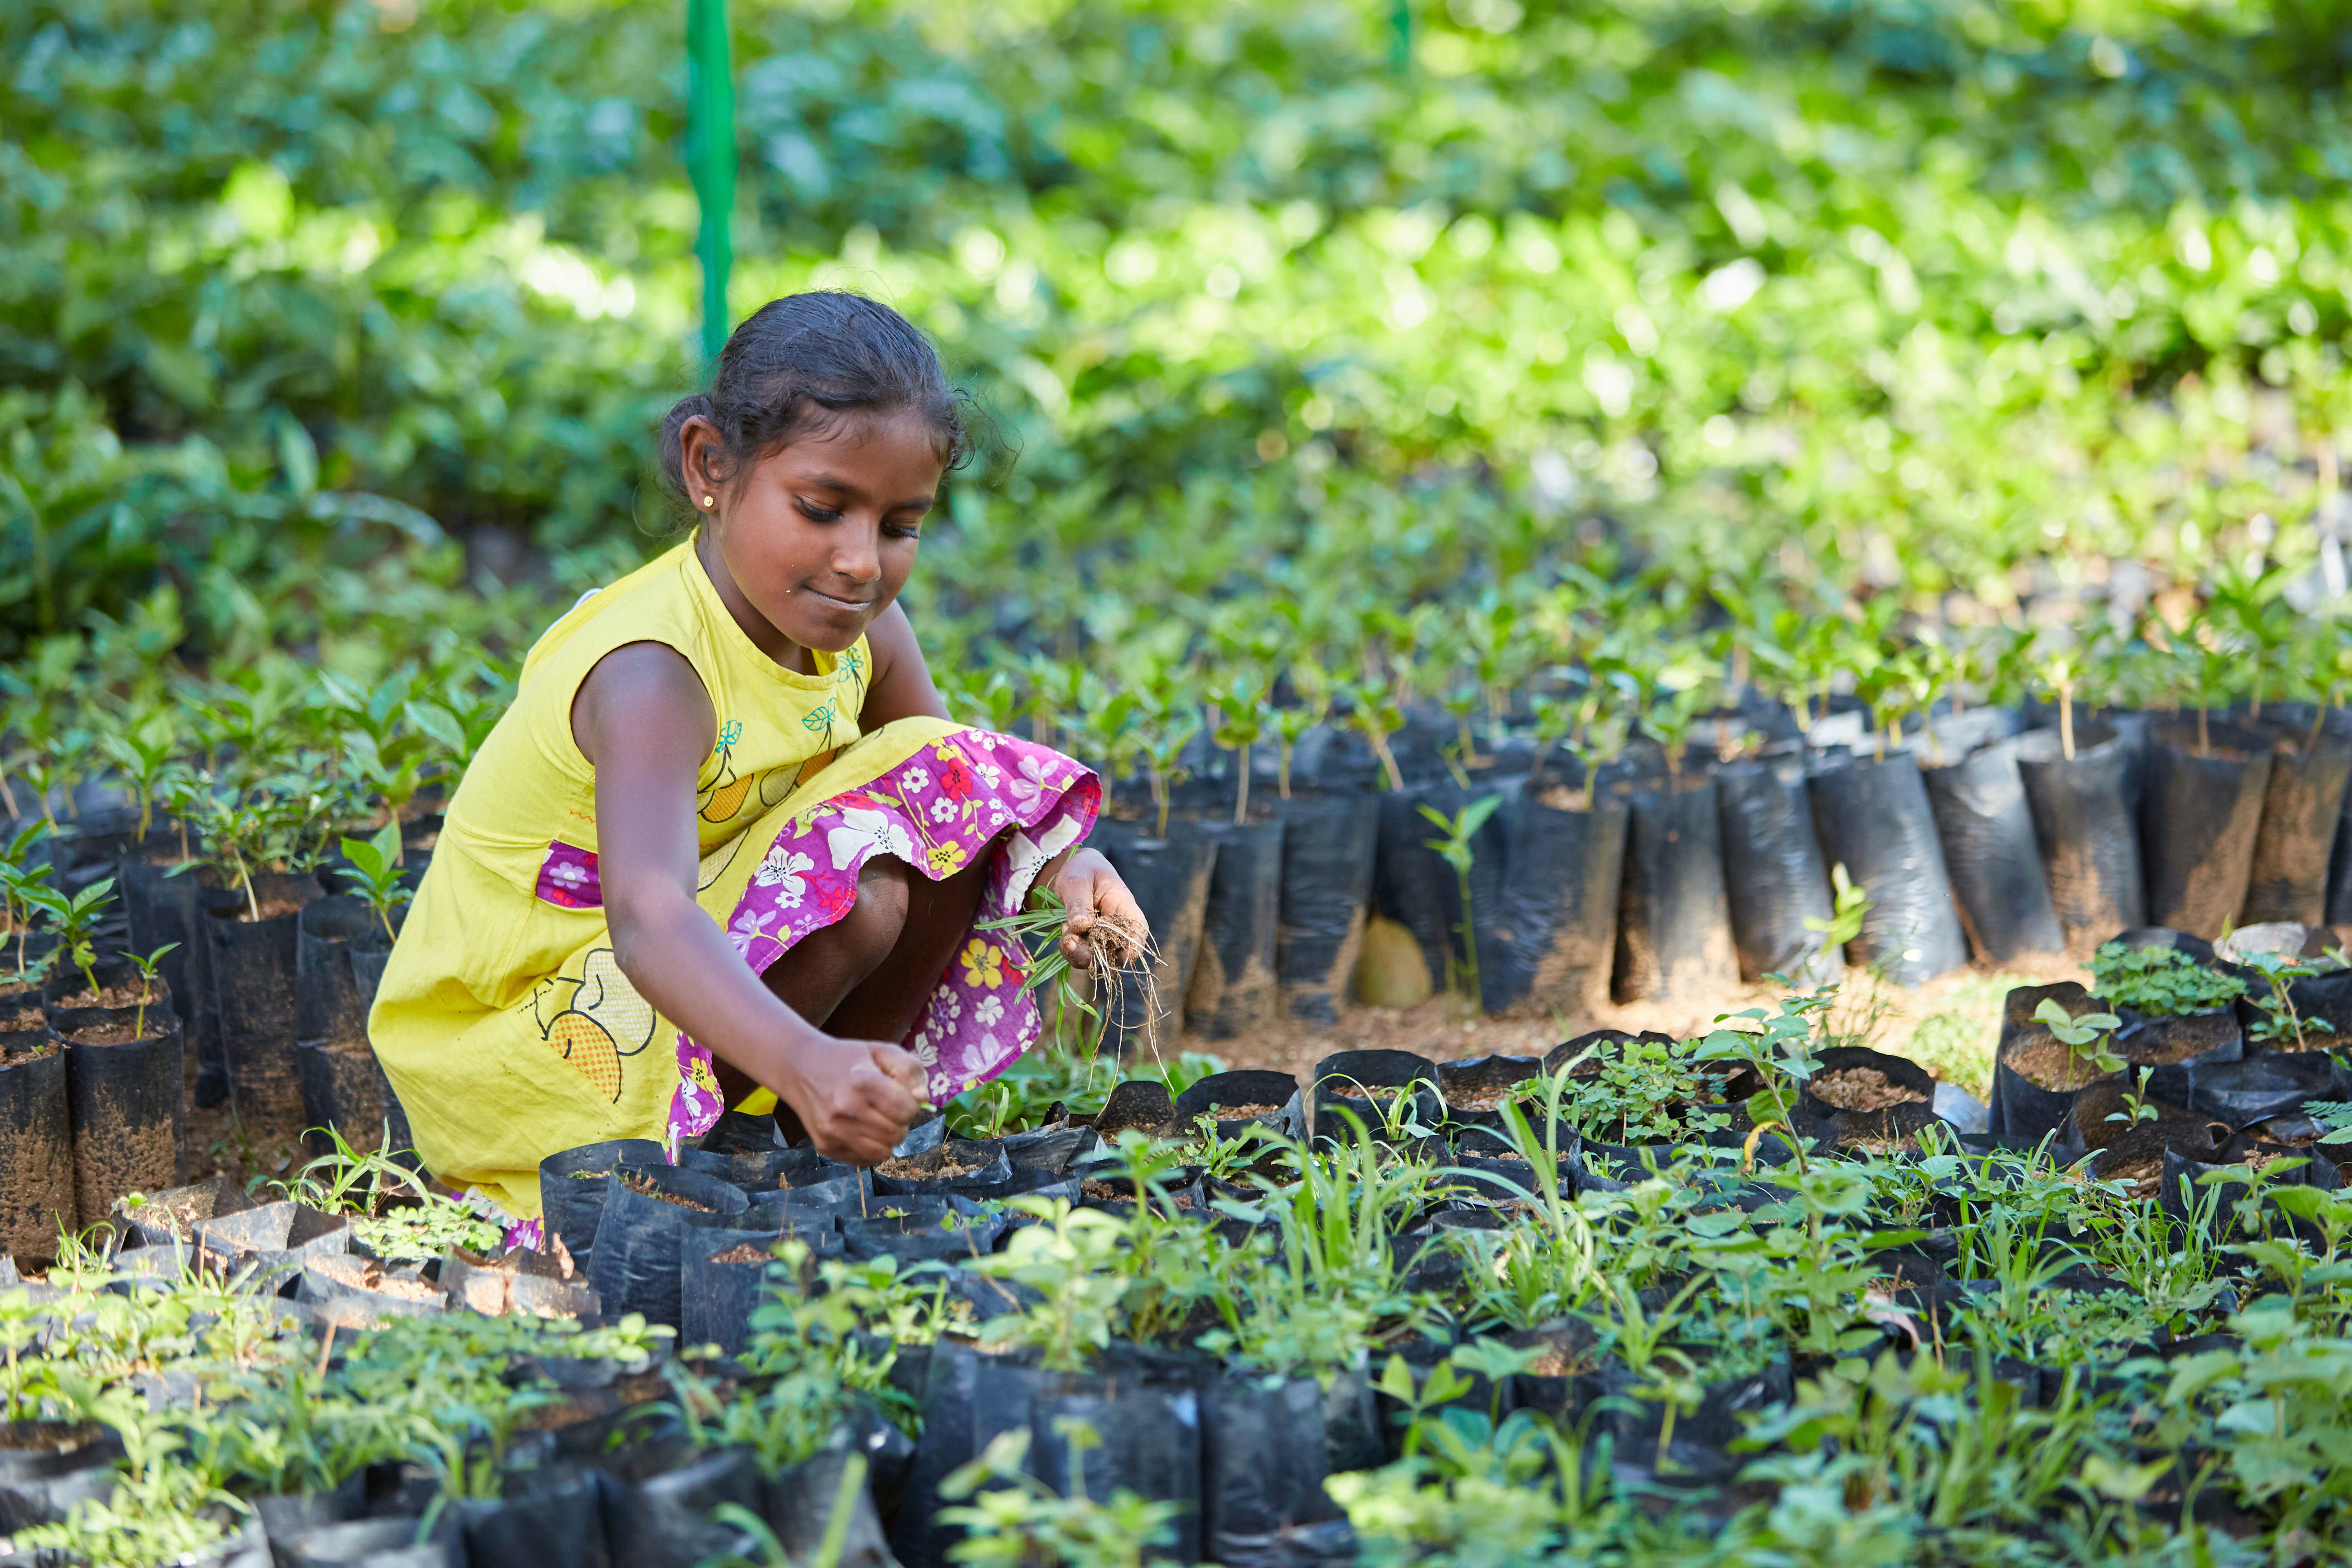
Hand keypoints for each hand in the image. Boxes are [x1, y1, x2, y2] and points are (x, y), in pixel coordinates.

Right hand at [786, 1036, 925, 1165]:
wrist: (801, 1068)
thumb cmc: (848, 1059)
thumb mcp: (882, 1051)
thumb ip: (910, 1071)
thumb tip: (923, 1100)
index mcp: (862, 1082)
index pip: (907, 1110)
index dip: (910, 1103)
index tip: (899, 1095)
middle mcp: (845, 1110)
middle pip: (897, 1134)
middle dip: (900, 1122)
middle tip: (888, 1108)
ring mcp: (833, 1132)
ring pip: (882, 1153)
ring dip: (887, 1139)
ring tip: (877, 1120)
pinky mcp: (825, 1147)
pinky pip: (863, 1160)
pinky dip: (870, 1149)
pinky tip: (861, 1130)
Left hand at [1048, 846, 1149, 967]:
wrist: (1069, 871)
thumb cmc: (1081, 870)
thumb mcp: (1077, 881)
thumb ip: (1079, 903)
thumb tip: (1082, 926)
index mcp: (1123, 906)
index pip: (1138, 930)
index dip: (1133, 946)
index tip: (1121, 956)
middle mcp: (1116, 926)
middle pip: (1115, 951)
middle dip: (1092, 954)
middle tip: (1069, 940)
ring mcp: (1101, 936)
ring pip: (1096, 957)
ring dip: (1078, 952)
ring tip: (1064, 931)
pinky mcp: (1087, 941)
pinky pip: (1081, 955)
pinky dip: (1070, 950)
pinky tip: (1064, 931)